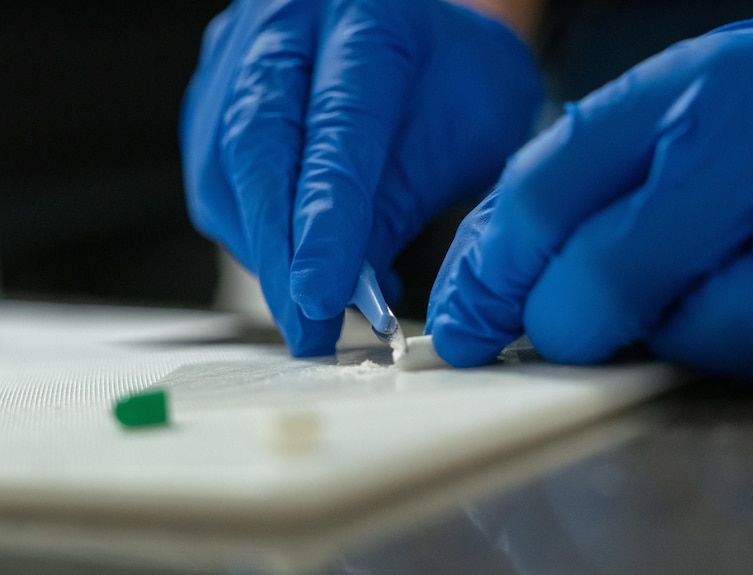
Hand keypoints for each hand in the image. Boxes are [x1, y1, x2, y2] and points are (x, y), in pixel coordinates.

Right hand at [180, 0, 541, 355]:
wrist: (425, 37)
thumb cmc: (456, 82)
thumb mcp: (466, 137)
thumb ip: (402, 205)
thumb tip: (345, 293)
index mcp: (367, 19)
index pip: (336, 134)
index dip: (325, 226)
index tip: (322, 300)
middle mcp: (289, 22)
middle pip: (257, 146)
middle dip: (278, 253)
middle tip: (304, 328)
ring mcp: (241, 49)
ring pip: (222, 166)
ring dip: (260, 249)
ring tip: (305, 301)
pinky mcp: (217, 83)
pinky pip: (213, 171)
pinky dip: (248, 228)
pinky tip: (286, 258)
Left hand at [427, 2, 752, 380]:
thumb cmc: (732, 117)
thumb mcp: (639, 119)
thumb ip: (550, 201)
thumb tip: (470, 305)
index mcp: (676, 95)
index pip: (540, 203)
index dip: (486, 281)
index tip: (465, 325)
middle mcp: (750, 153)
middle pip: (604, 285)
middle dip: (565, 326)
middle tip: (569, 322)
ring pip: (695, 343)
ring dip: (665, 340)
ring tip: (681, 294)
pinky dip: (733, 350)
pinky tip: (742, 300)